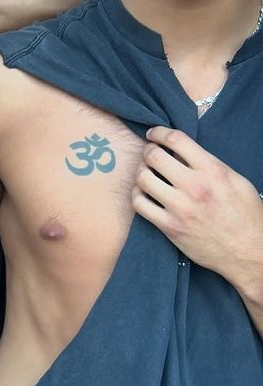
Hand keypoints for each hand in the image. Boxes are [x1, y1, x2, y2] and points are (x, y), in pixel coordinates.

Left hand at [132, 126, 262, 290]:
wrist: (248, 252)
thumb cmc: (246, 216)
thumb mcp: (237, 181)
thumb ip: (210, 164)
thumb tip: (182, 151)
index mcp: (213, 171)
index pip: (176, 140)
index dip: (159, 132)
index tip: (154, 133)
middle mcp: (195, 187)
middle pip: (154, 156)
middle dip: (148, 150)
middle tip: (149, 153)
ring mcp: (180, 208)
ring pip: (142, 178)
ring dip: (140, 172)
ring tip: (146, 173)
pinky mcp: (169, 227)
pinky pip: (139, 204)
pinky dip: (137, 195)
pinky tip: (143, 194)